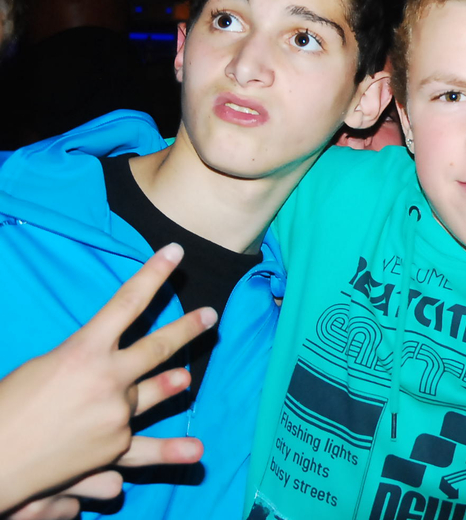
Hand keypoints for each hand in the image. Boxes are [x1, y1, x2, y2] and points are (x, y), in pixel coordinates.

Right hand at [0, 244, 216, 514]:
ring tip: (187, 377)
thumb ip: (82, 361)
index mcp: (83, 351)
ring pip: (157, 391)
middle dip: (187, 329)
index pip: (127, 303)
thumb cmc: (7, 408)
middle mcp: (108, 379)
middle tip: (210, 315)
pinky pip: (142, 441)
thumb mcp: (42, 368)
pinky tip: (193, 448)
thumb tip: (105, 363)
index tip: (175, 251)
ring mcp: (116, 414)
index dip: (154, 274)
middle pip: (157, 345)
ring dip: (173, 383)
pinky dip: (163, 447)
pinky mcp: (116, 448)